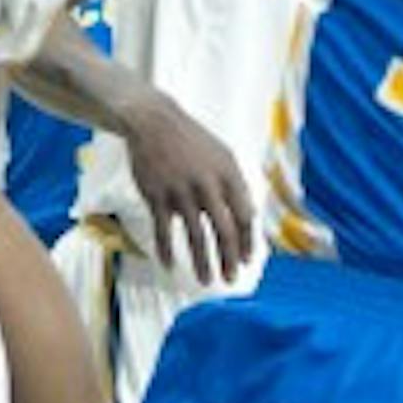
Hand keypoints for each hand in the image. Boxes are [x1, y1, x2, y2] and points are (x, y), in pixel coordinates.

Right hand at [125, 90, 258, 286]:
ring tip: (207, 281)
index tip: (245, 260)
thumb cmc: (191, 142)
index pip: (244, 216)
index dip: (247, 241)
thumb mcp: (222, 155)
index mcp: (227, 174)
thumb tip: (249, 218)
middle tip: (231, 279)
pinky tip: (168, 266)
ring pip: (195, 235)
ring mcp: (180, 191)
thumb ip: (236, 185)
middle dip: (229, 259)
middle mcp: (207, 184)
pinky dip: (166, 250)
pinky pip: (163, 230)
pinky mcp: (156, 195)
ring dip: (202, 262)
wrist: (153, 122)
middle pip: (224, 230)